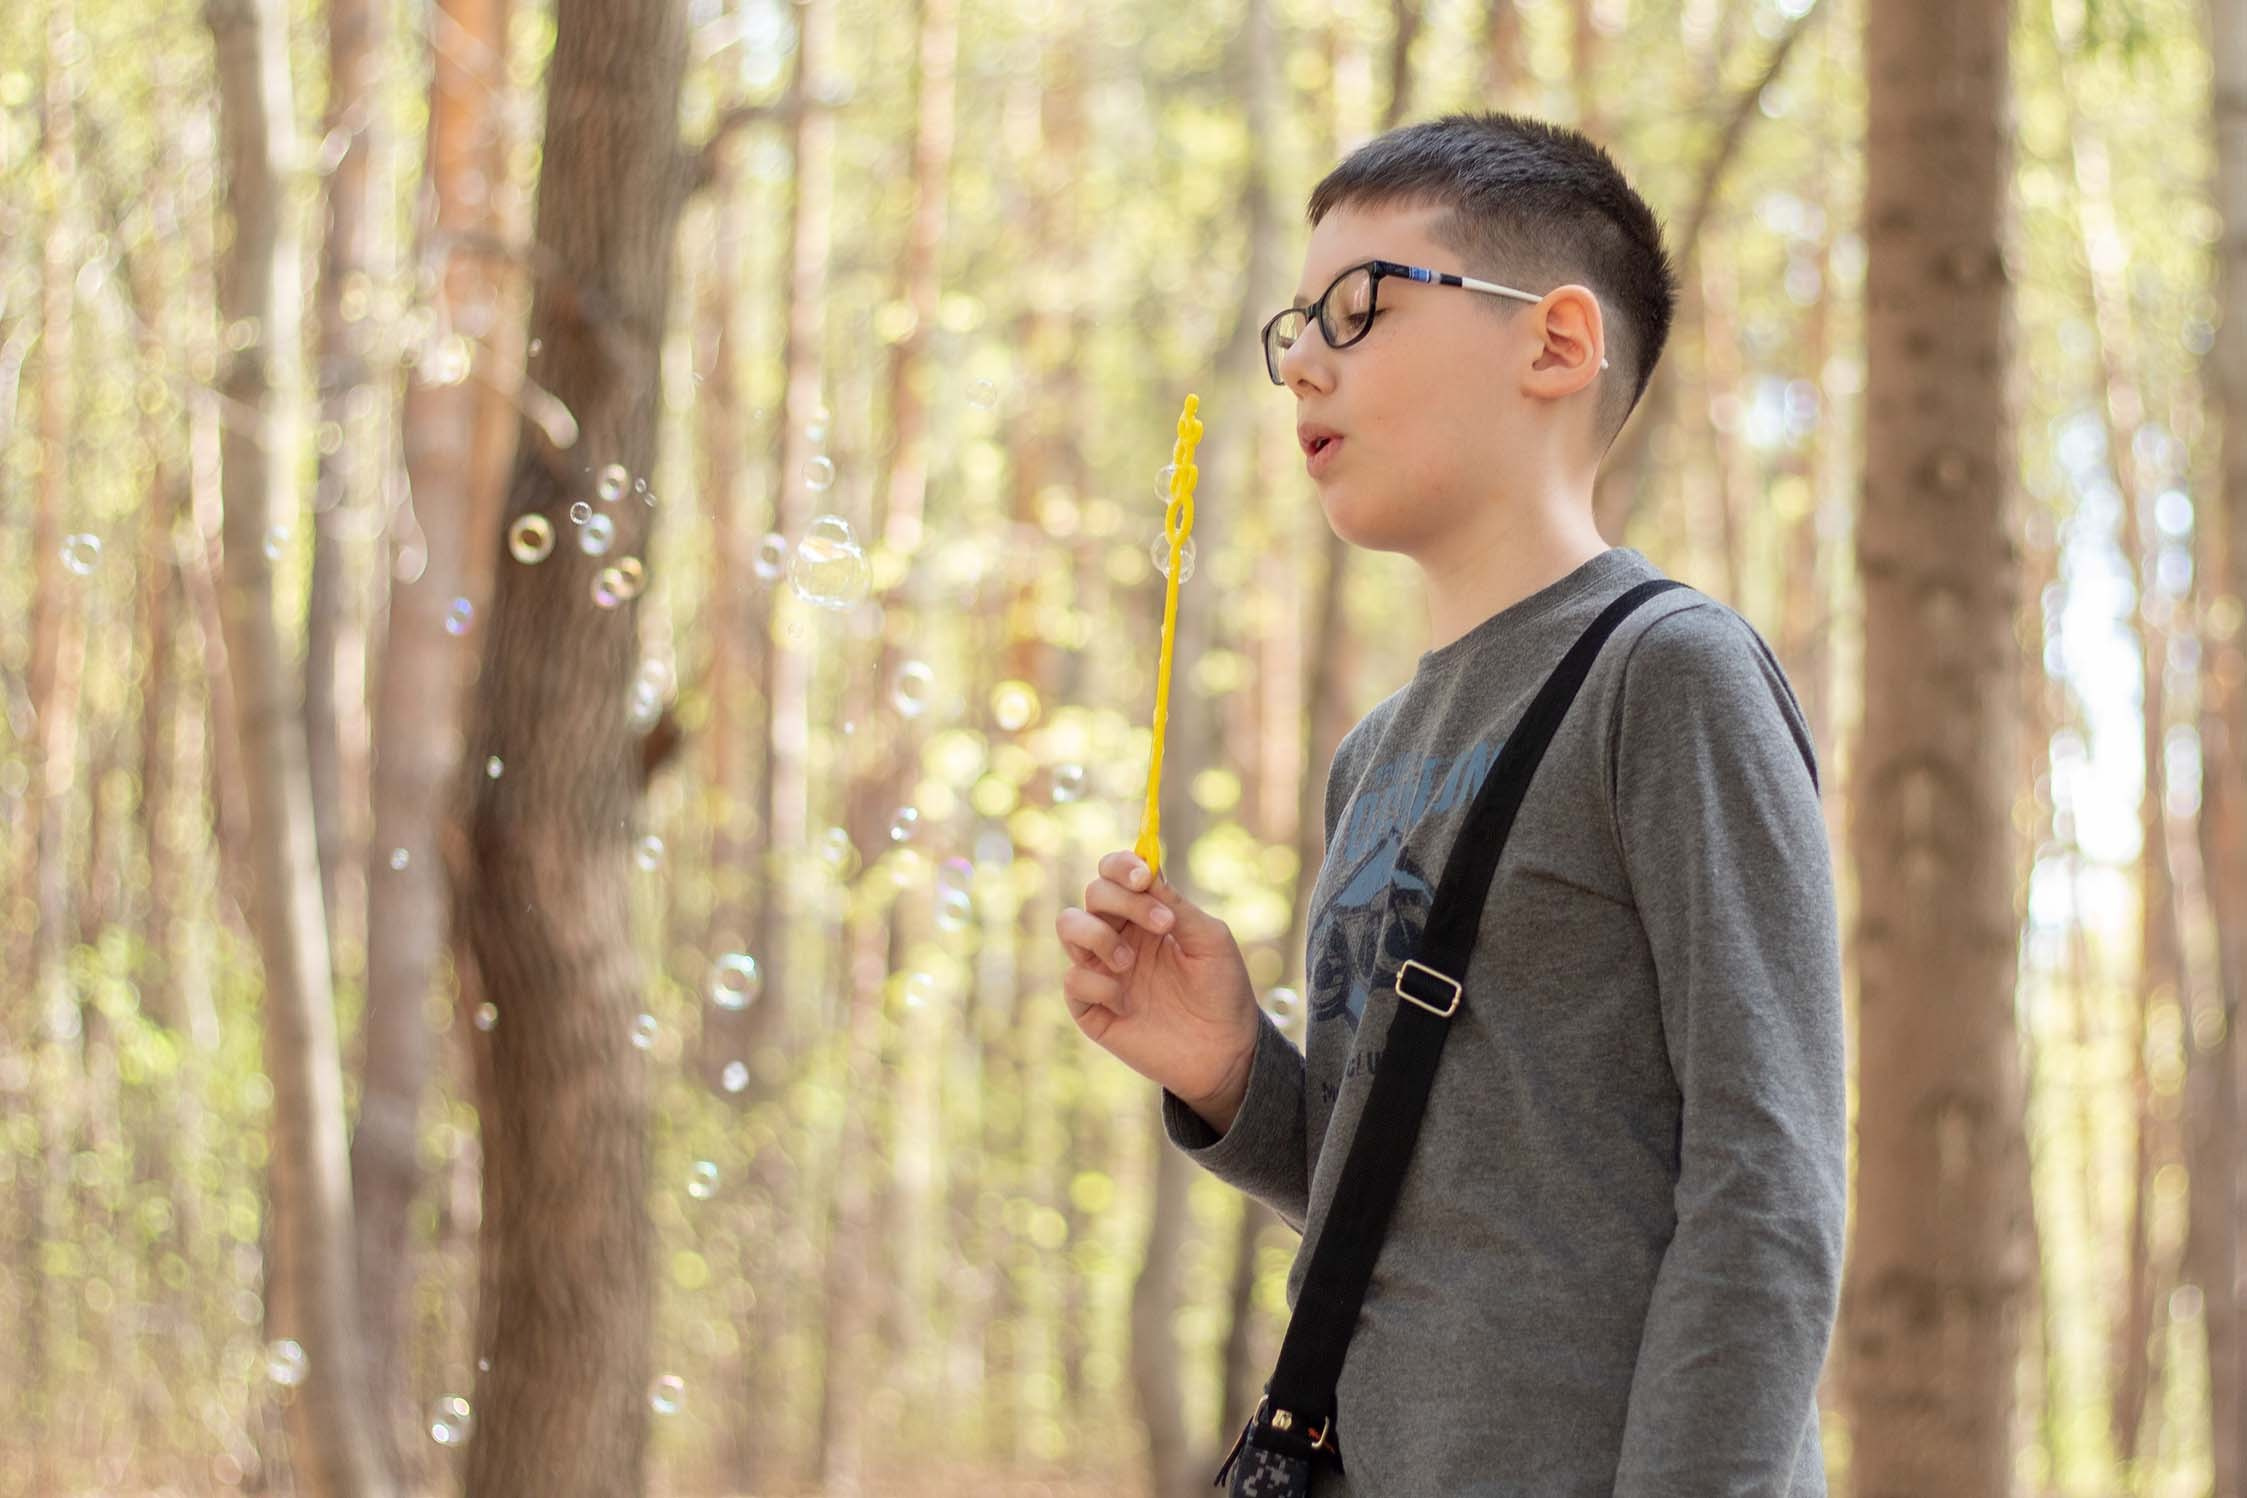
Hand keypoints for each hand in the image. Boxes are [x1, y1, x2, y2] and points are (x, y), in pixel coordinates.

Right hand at [1055, 850, 1259, 1115]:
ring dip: (1098, 935)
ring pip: (1068, 925)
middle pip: (1093, 893)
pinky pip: (1073, 980)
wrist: (1223, 1051)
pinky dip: (1099, 985)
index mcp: (1146, 914)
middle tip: (1164, 924)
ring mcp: (1101, 969)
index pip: (1116, 873)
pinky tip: (1127, 1004)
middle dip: (1121, 900)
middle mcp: (1119, 935)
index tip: (1143, 876)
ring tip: (1130, 962)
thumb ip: (1178, 905)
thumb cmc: (1222, 991)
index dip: (1121, 866)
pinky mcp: (1090, 1007)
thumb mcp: (1210, 940)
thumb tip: (1149, 871)